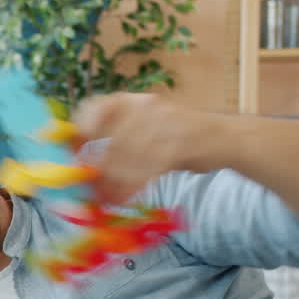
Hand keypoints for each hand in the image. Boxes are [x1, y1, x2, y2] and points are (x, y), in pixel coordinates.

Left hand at [72, 92, 221, 204]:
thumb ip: (116, 137)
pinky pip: (145, 170)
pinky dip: (131, 186)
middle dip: (98, 169)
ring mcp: (164, 124)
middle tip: (91, 188)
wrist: (223, 137)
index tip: (75, 146)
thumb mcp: (146, 125)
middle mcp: (147, 108)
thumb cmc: (177, 134)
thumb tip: (81, 161)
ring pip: (126, 158)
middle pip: (111, 140)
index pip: (100, 105)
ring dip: (113, 183)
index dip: (83, 125)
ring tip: (107, 197)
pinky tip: (123, 197)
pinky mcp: (178, 146)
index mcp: (135, 101)